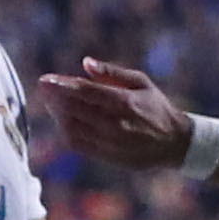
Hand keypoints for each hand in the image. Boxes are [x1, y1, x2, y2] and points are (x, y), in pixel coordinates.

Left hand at [35, 57, 197, 171]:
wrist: (174, 143)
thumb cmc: (156, 107)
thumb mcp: (141, 82)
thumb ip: (112, 72)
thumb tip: (86, 63)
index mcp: (125, 102)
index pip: (86, 92)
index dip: (62, 85)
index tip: (46, 79)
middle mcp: (116, 124)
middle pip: (75, 109)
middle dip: (55, 98)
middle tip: (44, 88)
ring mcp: (110, 143)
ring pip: (73, 128)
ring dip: (57, 114)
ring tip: (50, 102)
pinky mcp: (107, 156)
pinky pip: (78, 144)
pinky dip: (65, 131)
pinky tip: (62, 120)